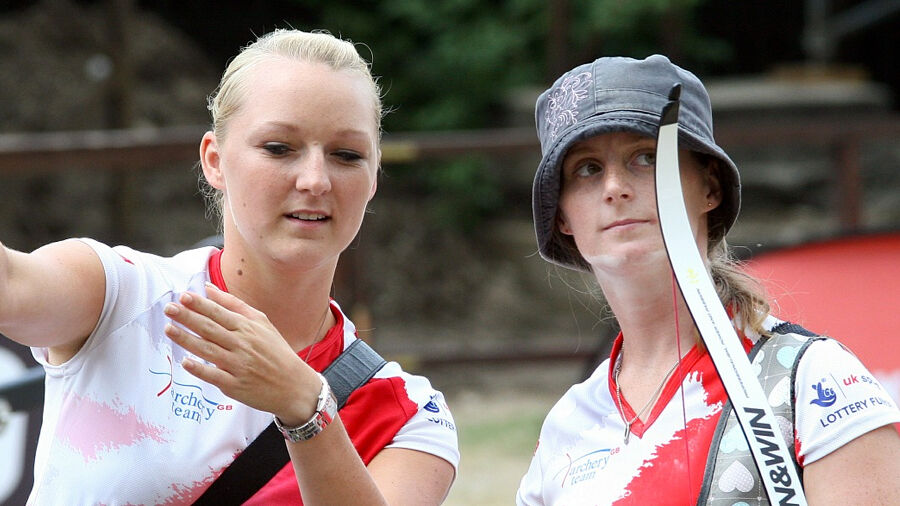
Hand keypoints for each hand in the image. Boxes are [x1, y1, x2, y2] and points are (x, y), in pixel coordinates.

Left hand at [163, 283, 319, 422]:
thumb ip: (234, 305)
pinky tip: (185, 362)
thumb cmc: (275, 351)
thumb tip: (208, 288)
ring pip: (208, 350)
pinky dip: (200, 369)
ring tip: (169, 329)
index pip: (219, 313)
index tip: (182, 296)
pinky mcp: (235, 385)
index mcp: (248, 328)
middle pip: (210, 329)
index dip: (200, 305)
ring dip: (187, 339)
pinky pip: (215, 376)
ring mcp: (238, 365)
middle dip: (188, 317)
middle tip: (169, 308)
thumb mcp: (261, 323)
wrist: (294, 385)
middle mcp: (242, 345)